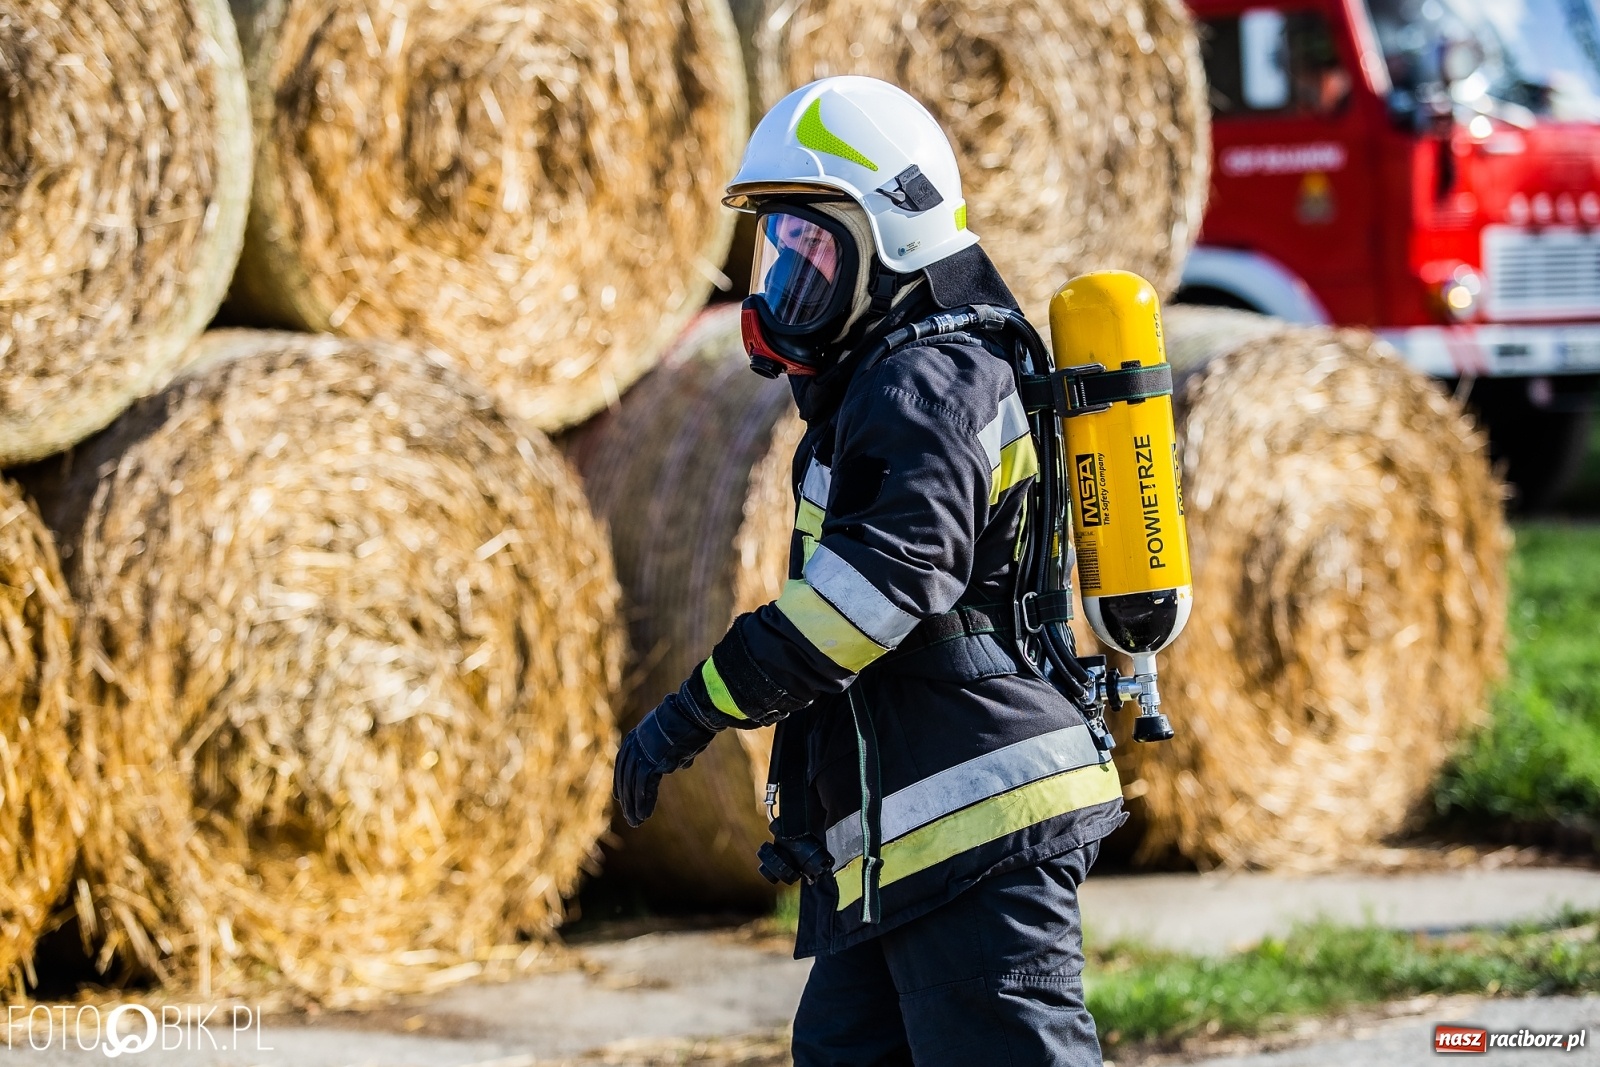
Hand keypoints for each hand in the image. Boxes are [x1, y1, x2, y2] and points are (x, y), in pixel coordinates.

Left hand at [613, 684, 722, 827]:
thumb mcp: (678, 739)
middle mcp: (634, 745)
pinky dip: (644, 803)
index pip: (623, 763)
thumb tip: (682, 764)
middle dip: (627, 799)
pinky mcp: (650, 762)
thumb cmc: (691, 723)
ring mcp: (641, 753)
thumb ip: (675, 753)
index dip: (621, 782)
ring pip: (632, 785)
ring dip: (634, 805)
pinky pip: (643, 788)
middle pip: (625, 777)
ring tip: (636, 822)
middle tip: (629, 816)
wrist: (692, 713)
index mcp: (636, 737)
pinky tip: (644, 815)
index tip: (620, 797)